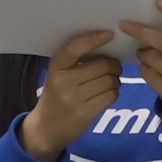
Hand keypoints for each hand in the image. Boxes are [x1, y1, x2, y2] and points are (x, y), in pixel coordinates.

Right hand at [17, 33, 126, 161]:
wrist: (46, 128)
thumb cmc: (56, 95)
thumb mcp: (58, 75)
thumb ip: (76, 63)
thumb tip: (107, 46)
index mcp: (56, 67)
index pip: (76, 48)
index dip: (94, 39)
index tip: (109, 34)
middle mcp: (63, 81)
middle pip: (102, 66)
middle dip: (113, 66)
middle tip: (114, 68)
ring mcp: (74, 98)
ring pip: (109, 81)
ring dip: (115, 80)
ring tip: (110, 82)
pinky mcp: (85, 113)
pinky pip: (110, 96)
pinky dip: (114, 93)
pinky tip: (108, 94)